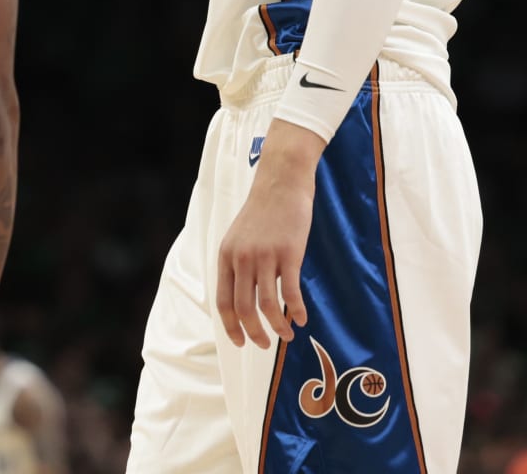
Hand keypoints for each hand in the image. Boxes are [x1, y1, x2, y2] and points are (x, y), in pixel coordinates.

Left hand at [216, 173, 313, 348]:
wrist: (281, 181)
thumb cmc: (264, 211)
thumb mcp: (240, 236)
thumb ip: (240, 264)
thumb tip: (247, 295)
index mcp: (227, 256)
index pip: (223, 301)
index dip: (231, 326)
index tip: (241, 342)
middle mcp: (242, 258)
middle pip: (244, 308)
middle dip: (254, 333)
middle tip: (265, 345)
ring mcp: (265, 256)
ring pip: (268, 304)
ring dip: (277, 326)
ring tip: (287, 336)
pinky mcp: (289, 253)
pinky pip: (291, 291)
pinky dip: (297, 310)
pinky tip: (303, 319)